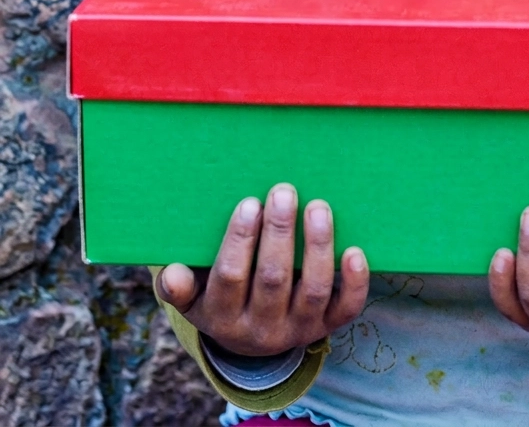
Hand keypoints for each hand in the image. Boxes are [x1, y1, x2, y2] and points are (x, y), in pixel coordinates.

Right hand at [155, 183, 368, 356]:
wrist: (252, 337)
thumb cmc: (219, 295)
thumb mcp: (193, 296)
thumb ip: (180, 285)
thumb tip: (172, 274)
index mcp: (223, 316)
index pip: (231, 277)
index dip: (240, 240)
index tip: (249, 203)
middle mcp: (261, 328)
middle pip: (273, 279)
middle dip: (279, 232)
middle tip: (283, 191)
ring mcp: (297, 328)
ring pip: (313, 289)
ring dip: (318, 246)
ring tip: (318, 206)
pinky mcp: (326, 326)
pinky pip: (345, 309)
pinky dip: (355, 282)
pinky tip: (355, 250)